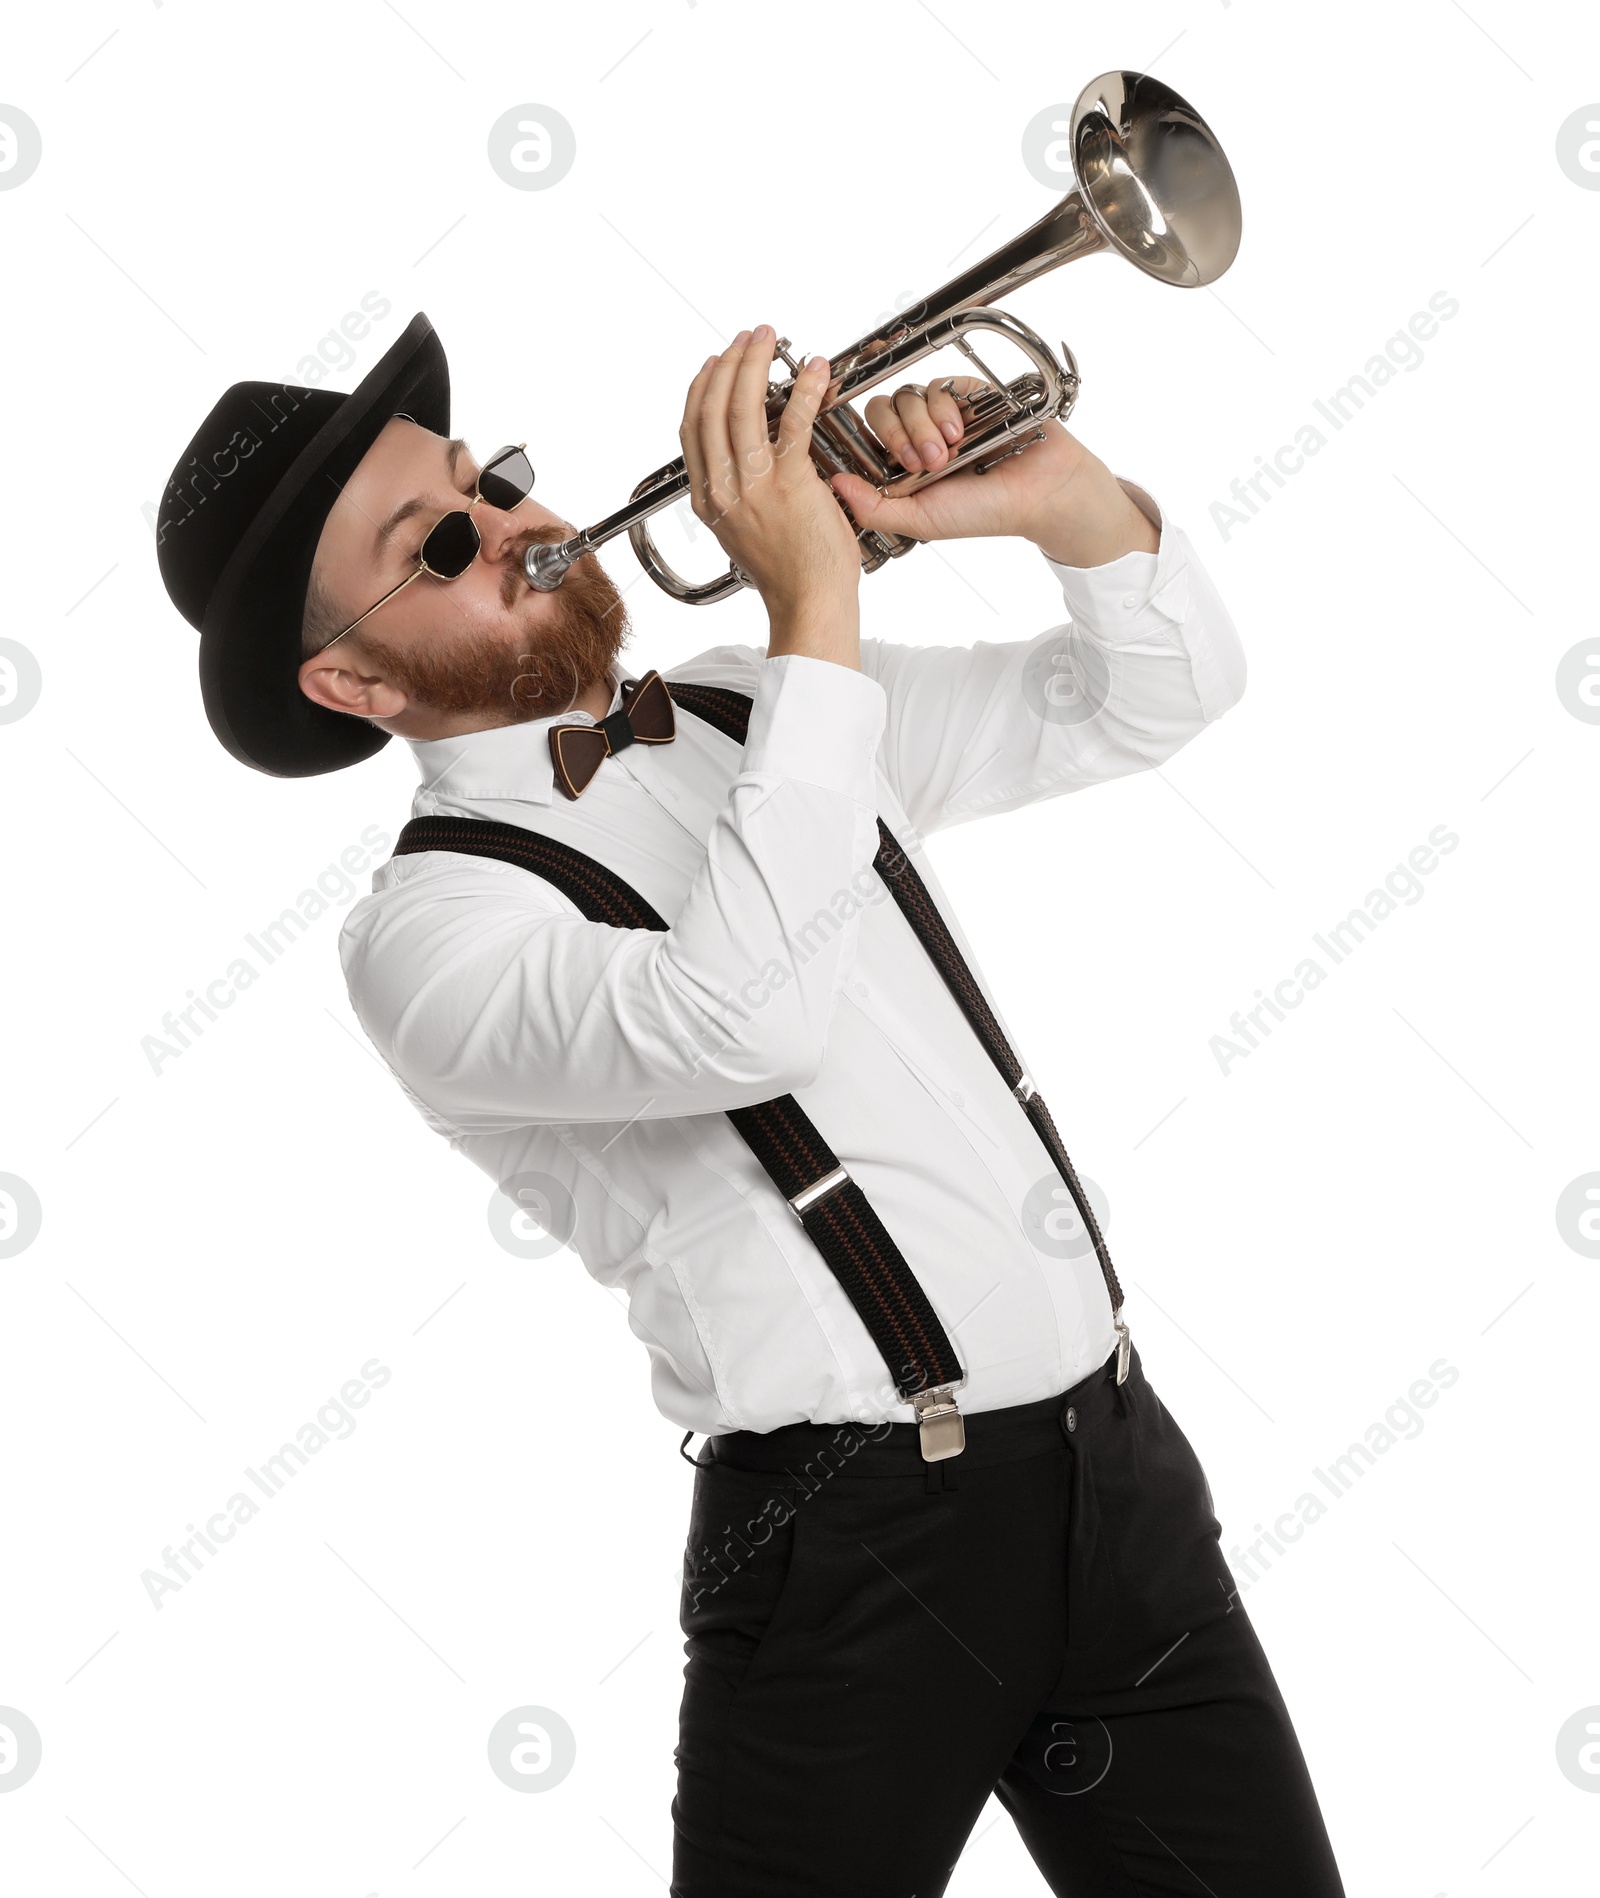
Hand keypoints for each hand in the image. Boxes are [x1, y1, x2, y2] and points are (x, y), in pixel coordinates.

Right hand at [680, 326, 861, 665]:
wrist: (809, 601)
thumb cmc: (789, 573)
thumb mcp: (743, 532)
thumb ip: (737, 496)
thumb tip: (745, 466)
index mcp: (707, 499)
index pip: (693, 428)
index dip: (702, 387)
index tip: (715, 363)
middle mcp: (722, 489)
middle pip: (712, 408)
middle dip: (729, 363)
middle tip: (747, 338)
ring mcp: (753, 486)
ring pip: (743, 407)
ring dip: (755, 364)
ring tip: (768, 340)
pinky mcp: (789, 484)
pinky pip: (792, 422)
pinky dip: (804, 389)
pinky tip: (813, 370)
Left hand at [831, 376, 1156, 566]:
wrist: (1037, 493)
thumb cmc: (982, 513)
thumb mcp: (919, 520)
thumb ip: (873, 507)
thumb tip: (832, 484)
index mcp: (901, 467)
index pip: (865, 439)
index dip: (870, 445)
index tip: (889, 463)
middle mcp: (916, 437)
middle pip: (880, 411)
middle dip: (897, 437)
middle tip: (923, 463)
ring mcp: (941, 414)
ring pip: (905, 397)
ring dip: (922, 426)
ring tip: (948, 453)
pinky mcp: (966, 394)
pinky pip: (936, 385)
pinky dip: (943, 409)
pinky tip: (961, 434)